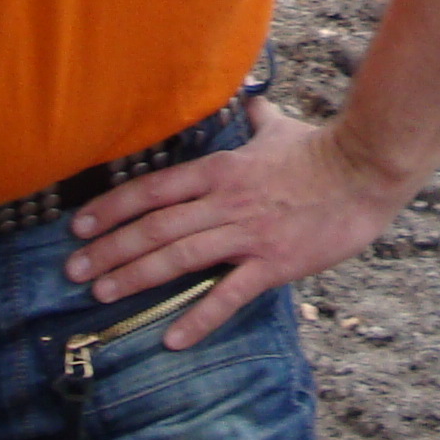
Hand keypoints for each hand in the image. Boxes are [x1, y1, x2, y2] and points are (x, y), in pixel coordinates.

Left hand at [65, 97, 412, 349]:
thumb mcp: (280, 129)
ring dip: (135, 276)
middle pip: (154, 226)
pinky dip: (197, 318)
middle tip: (74, 270)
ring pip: (178, 257)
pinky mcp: (273, 263)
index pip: (153, 190)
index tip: (81, 227)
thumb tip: (251, 101)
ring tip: (103, 294)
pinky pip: (228, 294)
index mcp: (220, 170)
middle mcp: (224, 201)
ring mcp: (247, 233)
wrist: (366, 170)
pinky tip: (171, 338)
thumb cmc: (321, 150)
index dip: (113, 208)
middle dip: (110, 249)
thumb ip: (258, 119)